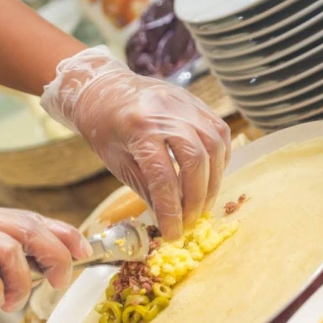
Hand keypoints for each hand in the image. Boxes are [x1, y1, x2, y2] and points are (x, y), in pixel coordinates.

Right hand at [0, 201, 91, 322]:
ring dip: (19, 283)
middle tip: (56, 283)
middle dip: (53, 256)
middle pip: (27, 227)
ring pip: (7, 248)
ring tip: (10, 302)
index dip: (63, 233)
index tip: (84, 251)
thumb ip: (8, 260)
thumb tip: (53, 264)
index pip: (31, 217)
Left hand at [41, 46, 230, 239]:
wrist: (103, 88)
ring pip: (214, 146)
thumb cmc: (103, 127)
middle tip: (190, 221)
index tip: (174, 234)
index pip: (163, 176)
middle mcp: (166, 112)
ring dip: (213, 182)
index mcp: (138, 127)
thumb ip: (146, 189)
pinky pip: (219, 133)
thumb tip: (170, 219)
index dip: (171, 210)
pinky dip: (219, 160)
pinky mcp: (196, 102)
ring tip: (201, 205)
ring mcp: (185, 104)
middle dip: (196, 199)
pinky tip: (209, 179)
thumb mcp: (116, 162)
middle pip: (196, 161)